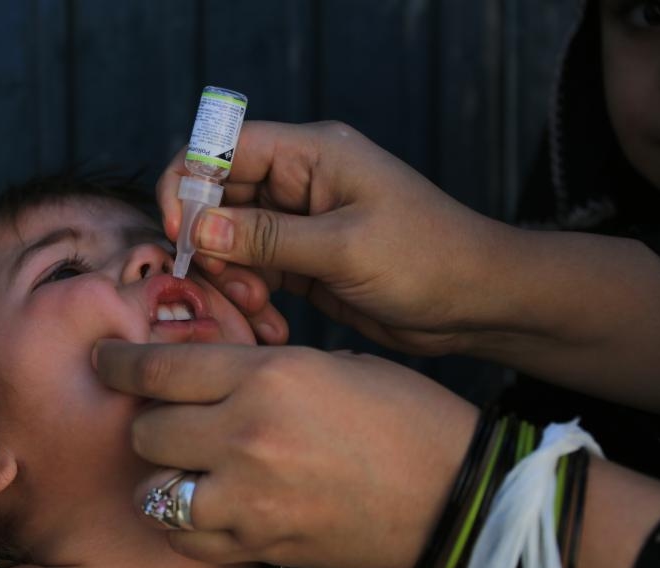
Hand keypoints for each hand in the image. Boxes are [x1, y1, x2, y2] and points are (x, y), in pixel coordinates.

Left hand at [93, 339, 478, 567]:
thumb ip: (257, 372)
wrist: (455, 492)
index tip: (104, 361)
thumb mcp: (328, 365)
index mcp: (267, 374)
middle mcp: (246, 433)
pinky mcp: (260, 544)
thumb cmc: (403, 415)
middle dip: (149, 421)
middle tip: (169, 420)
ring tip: (186, 467)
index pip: (159, 367)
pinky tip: (208, 508)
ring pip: (155, 487)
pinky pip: (187, 537)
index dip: (119, 362)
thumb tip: (203, 378)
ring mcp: (250, 496)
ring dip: (163, 475)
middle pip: (146, 429)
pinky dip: (186, 523)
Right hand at [157, 120, 507, 356]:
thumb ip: (268, 238)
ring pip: (231, 243)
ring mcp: (300, 224)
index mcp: (311, 155)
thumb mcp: (345, 247)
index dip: (190, 185)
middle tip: (234, 289)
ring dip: (232, 280)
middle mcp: (299, 182)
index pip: (222, 148)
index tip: (182, 235)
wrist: (478, 303)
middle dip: (212, 246)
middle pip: (219, 199)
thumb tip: (199, 230)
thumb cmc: (429, 259)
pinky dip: (252, 300)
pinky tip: (271, 326)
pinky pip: (255, 274)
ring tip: (259, 311)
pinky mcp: (303, 262)